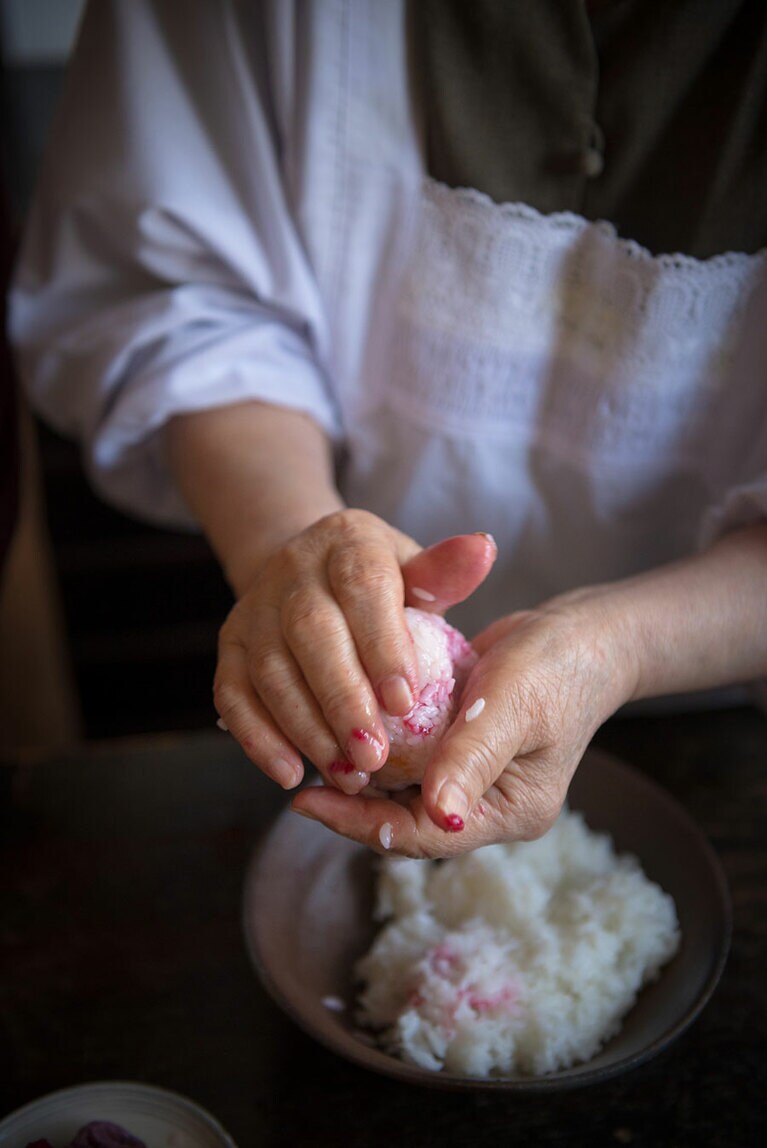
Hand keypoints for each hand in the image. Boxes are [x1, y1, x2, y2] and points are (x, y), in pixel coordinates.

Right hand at [213, 509, 496, 794]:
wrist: (310, 575)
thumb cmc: (381, 587)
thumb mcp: (416, 571)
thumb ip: (445, 572)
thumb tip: (484, 549)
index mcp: (348, 541)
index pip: (363, 588)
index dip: (382, 645)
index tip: (406, 702)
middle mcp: (292, 569)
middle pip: (311, 633)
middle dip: (342, 699)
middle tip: (374, 756)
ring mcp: (254, 608)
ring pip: (270, 670)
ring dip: (306, 728)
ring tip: (346, 775)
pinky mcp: (228, 645)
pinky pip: (233, 694)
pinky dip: (258, 738)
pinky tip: (290, 775)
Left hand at [291, 596, 634, 855]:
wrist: (583, 633)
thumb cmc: (557, 665)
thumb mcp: (515, 704)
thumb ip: (474, 756)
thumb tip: (439, 813)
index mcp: (509, 812)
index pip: (425, 834)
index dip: (362, 824)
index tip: (307, 802)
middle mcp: (486, 804)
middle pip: (406, 820)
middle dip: (353, 804)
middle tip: (297, 781)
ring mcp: (472, 778)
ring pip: (401, 791)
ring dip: (360, 775)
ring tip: (305, 756)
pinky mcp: (458, 748)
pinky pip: (408, 759)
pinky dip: (376, 747)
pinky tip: (339, 727)